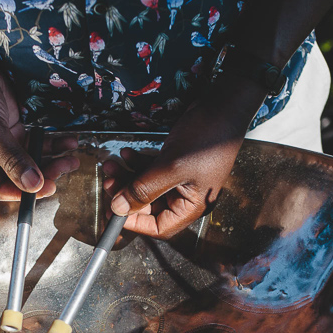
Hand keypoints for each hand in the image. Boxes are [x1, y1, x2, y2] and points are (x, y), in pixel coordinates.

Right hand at [0, 59, 78, 200]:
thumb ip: (11, 159)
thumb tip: (32, 185)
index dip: (23, 193)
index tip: (46, 188)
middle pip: (18, 176)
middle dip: (43, 174)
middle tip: (63, 168)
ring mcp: (2, 143)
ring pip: (31, 160)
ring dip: (52, 159)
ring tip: (71, 157)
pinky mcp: (14, 129)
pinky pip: (36, 142)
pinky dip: (52, 143)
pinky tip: (67, 141)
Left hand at [102, 77, 266, 238]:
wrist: (223, 105)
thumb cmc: (208, 137)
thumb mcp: (171, 166)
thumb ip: (144, 189)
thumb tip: (119, 207)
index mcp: (192, 206)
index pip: (159, 227)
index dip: (134, 222)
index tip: (114, 211)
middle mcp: (186, 196)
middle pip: (149, 207)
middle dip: (126, 195)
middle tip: (109, 183)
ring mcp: (180, 179)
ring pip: (147, 187)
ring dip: (128, 177)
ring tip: (112, 166)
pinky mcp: (175, 164)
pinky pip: (151, 171)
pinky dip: (137, 164)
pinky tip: (126, 154)